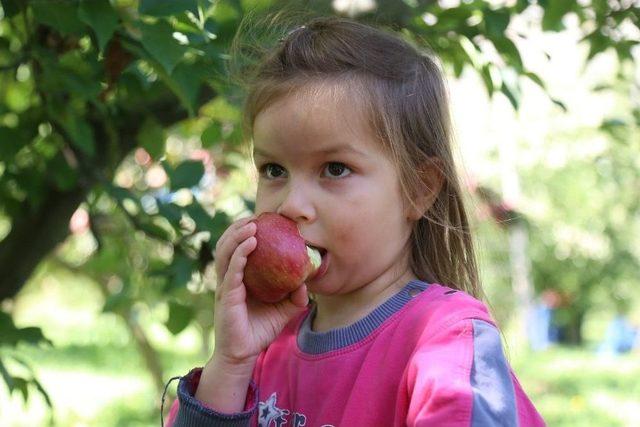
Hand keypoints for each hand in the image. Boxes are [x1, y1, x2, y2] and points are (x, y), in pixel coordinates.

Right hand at [211, 215, 308, 366]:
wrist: (243, 354)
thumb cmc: (261, 329)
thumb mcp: (284, 310)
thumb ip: (295, 296)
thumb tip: (307, 281)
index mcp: (240, 277)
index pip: (238, 248)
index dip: (245, 231)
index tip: (261, 219)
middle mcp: (229, 278)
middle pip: (227, 245)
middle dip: (238, 228)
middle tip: (256, 217)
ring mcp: (225, 286)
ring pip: (225, 253)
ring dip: (237, 236)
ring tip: (252, 225)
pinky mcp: (227, 296)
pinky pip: (231, 270)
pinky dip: (239, 255)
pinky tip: (250, 244)